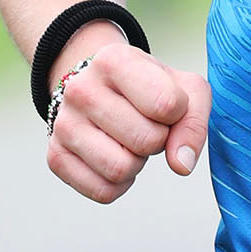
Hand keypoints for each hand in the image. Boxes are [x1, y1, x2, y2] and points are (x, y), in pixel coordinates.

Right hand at [46, 28, 211, 203]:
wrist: (102, 89)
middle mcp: (80, 88)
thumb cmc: (151, 89)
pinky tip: (115, 157)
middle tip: (147, 125)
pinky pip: (103, 191)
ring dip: (138, 163)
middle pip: (146, 141)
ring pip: (121, 169)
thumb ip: (194, 123)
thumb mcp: (184, 90)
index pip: (166, 105)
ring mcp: (63, 124)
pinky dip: (120, 183)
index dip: (177, 113)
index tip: (166, 105)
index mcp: (113, 60)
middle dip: (158, 140)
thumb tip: (181, 164)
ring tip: (129, 141)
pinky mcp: (56, 156)